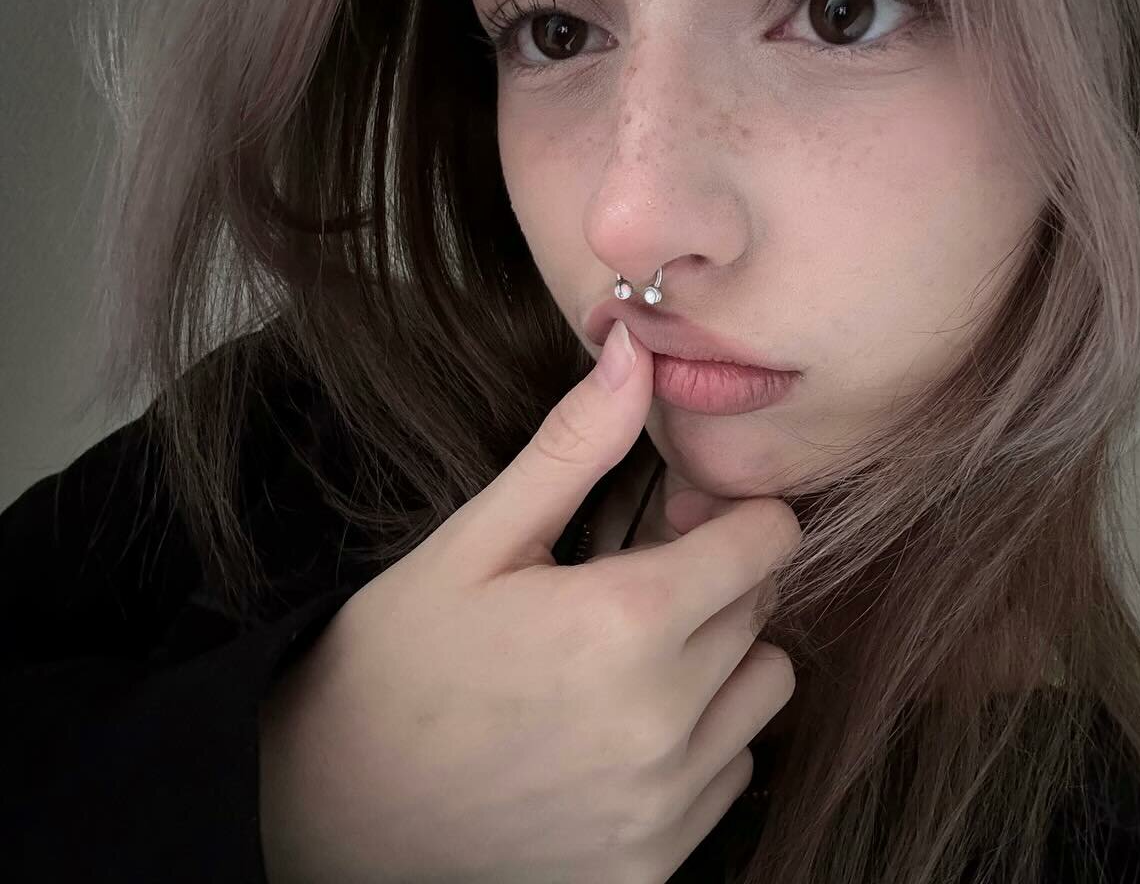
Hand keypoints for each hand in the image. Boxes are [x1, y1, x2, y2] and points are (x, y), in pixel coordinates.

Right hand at [258, 320, 799, 883]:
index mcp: (627, 622)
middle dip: (717, 582)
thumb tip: (635, 350)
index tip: (684, 520)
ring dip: (722, 663)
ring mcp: (662, 802)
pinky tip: (621, 733)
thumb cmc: (393, 662)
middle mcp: (664, 719)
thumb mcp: (475, 542)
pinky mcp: (651, 864)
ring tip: (634, 661)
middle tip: (634, 586)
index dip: (734, 515)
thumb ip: (572, 447)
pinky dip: (699, 745)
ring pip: (762, 692)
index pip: (768, 541)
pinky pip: (731, 774)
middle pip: (763, 610)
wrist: (327, 813)